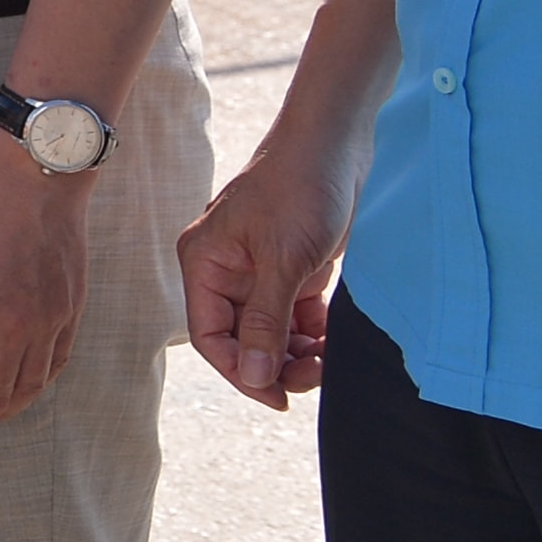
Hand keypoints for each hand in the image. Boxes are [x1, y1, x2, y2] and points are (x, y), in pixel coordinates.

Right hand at [180, 143, 356, 407]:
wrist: (336, 144)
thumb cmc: (300, 188)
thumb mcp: (283, 258)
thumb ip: (265, 319)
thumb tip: (252, 375)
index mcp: (204, 263)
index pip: (210, 336)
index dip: (240, 371)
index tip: (279, 397)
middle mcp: (226, 272)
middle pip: (242, 340)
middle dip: (276, 363)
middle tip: (316, 374)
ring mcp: (260, 272)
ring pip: (271, 333)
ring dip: (298, 353)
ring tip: (329, 356)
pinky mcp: (292, 270)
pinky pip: (296, 318)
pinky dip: (314, 333)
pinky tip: (334, 336)